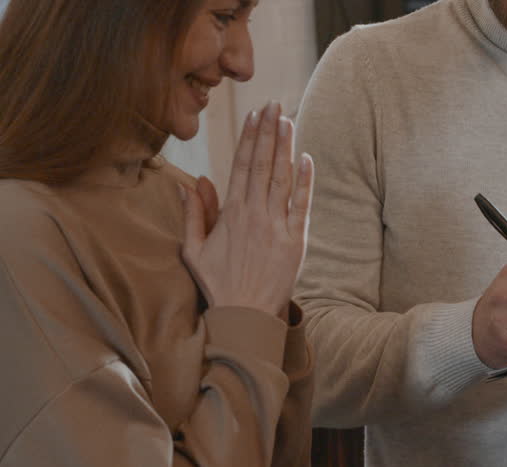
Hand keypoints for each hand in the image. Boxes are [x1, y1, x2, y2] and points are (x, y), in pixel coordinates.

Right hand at [180, 101, 313, 317]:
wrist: (246, 315)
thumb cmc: (219, 283)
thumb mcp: (194, 249)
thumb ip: (195, 214)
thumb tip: (193, 182)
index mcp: (231, 213)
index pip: (241, 165)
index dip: (248, 137)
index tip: (254, 114)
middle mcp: (254, 214)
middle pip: (263, 164)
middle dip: (268, 132)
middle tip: (274, 104)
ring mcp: (277, 226)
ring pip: (282, 179)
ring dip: (286, 147)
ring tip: (289, 120)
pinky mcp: (296, 241)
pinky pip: (302, 205)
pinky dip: (305, 181)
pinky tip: (306, 158)